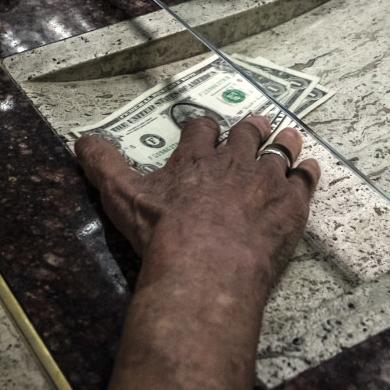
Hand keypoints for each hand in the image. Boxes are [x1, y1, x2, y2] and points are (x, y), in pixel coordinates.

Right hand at [75, 114, 320, 289]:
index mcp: (195, 157)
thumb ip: (103, 165)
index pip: (201, 130)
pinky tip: (309, 169)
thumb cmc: (162, 231)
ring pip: (280, 152)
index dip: (203, 129)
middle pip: (247, 134)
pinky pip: (305, 181)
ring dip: (283, 143)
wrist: (207, 264)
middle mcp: (234, 161)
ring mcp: (266, 181)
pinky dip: (307, 173)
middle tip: (255, 125)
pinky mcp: (291, 206)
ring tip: (288, 136)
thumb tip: (80, 139)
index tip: (205, 130)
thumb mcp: (121, 195)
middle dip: (250, 129)